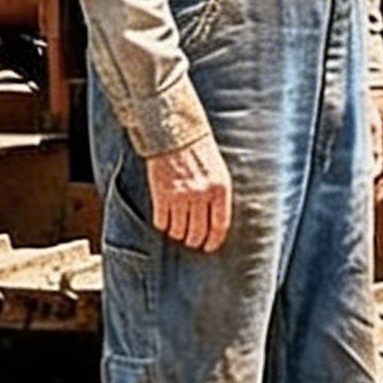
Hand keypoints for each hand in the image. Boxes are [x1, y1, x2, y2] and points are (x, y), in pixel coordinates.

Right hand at [146, 133, 233, 251]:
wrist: (176, 135)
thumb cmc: (200, 152)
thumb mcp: (219, 172)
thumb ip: (218, 196)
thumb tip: (215, 223)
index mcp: (220, 190)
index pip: (220, 225)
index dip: (214, 240)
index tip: (209, 247)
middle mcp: (201, 196)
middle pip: (198, 232)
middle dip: (195, 241)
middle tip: (192, 243)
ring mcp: (180, 196)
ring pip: (179, 230)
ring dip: (179, 235)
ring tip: (178, 233)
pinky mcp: (161, 195)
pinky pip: (162, 222)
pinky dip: (163, 226)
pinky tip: (165, 223)